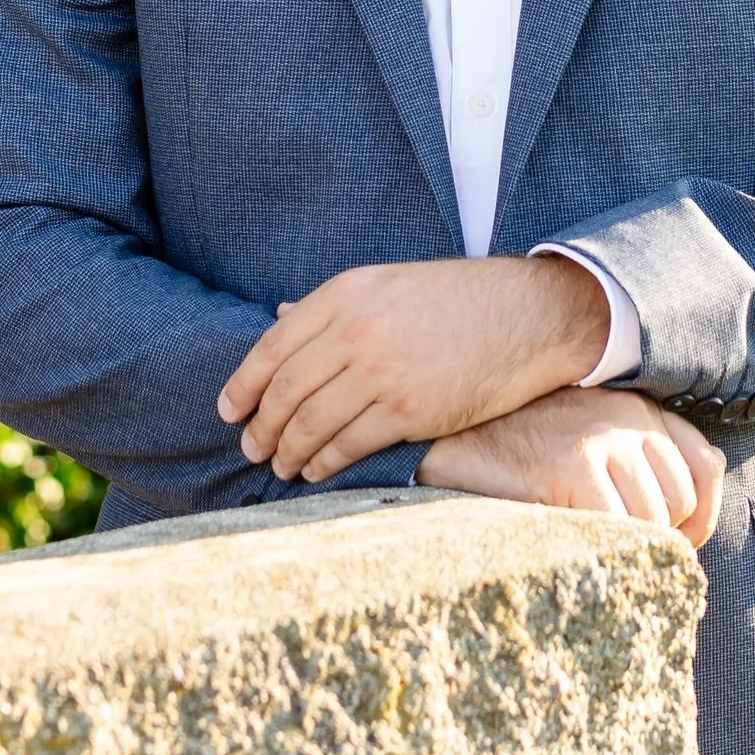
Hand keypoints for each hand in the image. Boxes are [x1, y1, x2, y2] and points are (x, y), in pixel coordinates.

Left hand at [217, 252, 610, 484]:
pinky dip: (324, 463)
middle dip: (261, 427)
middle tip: (251, 447)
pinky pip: (348, 446)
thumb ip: (333, 307)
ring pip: (310, 424)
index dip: (241, 385)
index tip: (228, 410)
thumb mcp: (386, 283)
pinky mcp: (410, 411)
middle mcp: (356, 331)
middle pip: (285, 392)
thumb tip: (277, 316)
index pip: (271, 347)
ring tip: (280, 465)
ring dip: (287, 451)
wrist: (527, 314)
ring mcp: (382, 372)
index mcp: (345, 293)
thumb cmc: (456, 299)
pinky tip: (316, 470)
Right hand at [418, 390, 725, 549]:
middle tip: (624, 555)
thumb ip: (640, 466)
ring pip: (652, 519)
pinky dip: (603, 547)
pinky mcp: (571, 464)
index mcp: (638, 409)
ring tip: (590, 547)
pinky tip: (572, 542)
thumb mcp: (593, 445)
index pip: (706, 465)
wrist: (456, 441)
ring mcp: (600, 438)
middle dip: (660, 539)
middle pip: (681, 501)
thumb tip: (691, 530)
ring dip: (629, 547)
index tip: (681, 543)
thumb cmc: (524, 455)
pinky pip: (615, 526)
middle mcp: (627, 417)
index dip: (701, 516)